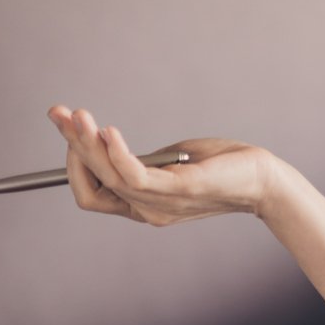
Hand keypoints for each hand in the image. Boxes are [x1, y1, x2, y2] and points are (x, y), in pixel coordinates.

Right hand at [46, 104, 282, 225]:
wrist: (265, 179)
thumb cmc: (224, 167)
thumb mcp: (173, 162)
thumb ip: (143, 159)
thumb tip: (110, 140)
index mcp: (142, 205)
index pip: (90, 193)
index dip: (74, 164)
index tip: (69, 129)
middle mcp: (146, 210)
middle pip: (91, 184)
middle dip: (71, 145)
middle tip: (59, 113)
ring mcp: (161, 204)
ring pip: (108, 177)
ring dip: (87, 143)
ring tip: (78, 116)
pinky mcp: (179, 191)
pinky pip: (135, 176)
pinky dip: (117, 153)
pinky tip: (108, 131)